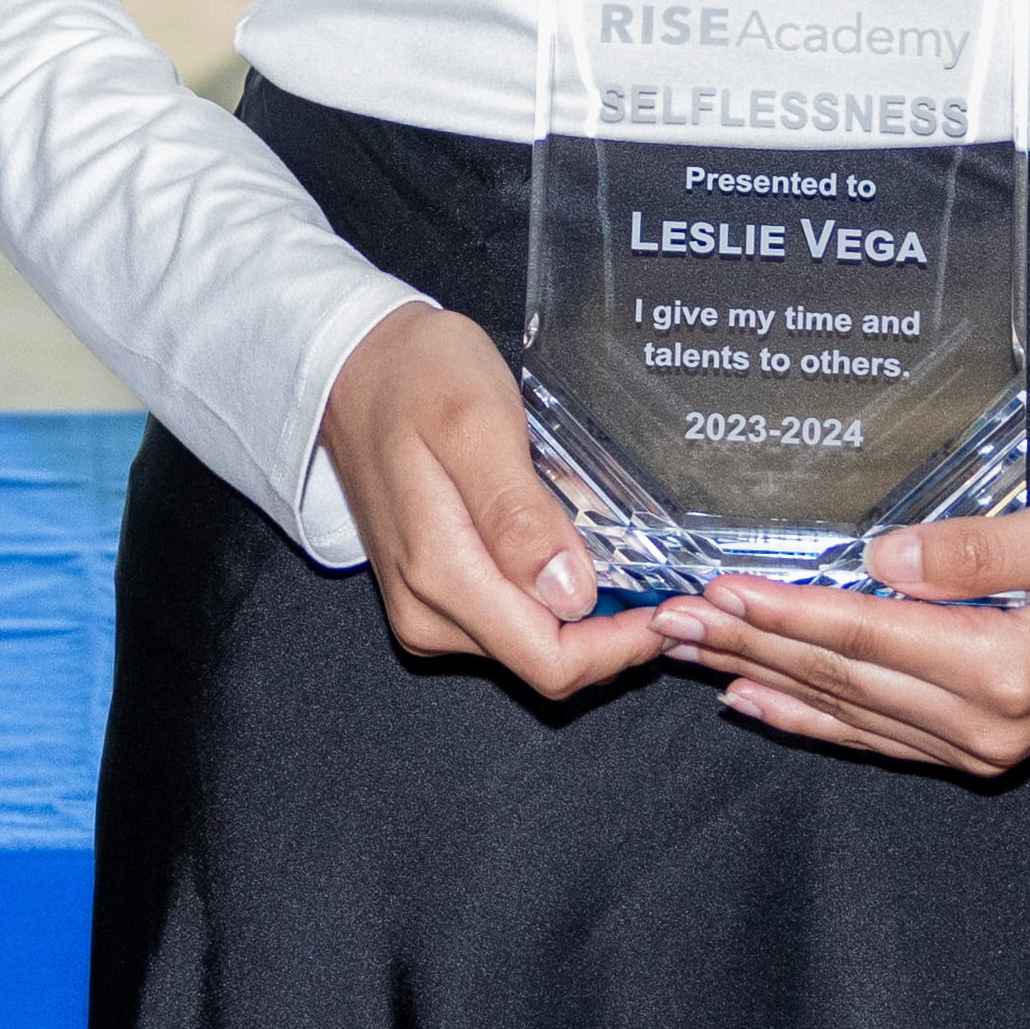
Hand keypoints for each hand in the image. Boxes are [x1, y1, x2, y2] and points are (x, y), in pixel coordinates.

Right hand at [315, 305, 676, 703]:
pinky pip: (511, 626)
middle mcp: (428, 612)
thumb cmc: (416, 375)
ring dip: (589, 621)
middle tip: (669, 583)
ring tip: (629, 562)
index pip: (550, 661)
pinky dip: (558, 606)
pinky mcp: (432, 597)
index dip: (623, 648)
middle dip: (615, 637)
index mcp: (442, 574)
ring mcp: (426, 609)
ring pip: (533, 650)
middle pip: (546, 664)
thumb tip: (569, 594)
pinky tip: (580, 557)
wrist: (355, 364)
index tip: (674, 606)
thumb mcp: (478, 423)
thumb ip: (518, 514)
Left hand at [678, 474, 1029, 770]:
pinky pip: (876, 738)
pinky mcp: (978, 747)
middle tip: (668, 622)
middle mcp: (989, 723)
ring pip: (848, 712)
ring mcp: (982, 745)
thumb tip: (885, 561)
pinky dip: (810, 720)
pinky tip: (754, 702)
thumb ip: (980, 549)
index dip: (788, 612)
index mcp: (1009, 668)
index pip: (870, 636)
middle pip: (843, 678)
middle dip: (749, 646)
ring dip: (762, 679)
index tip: (718, 591)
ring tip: (688, 654)